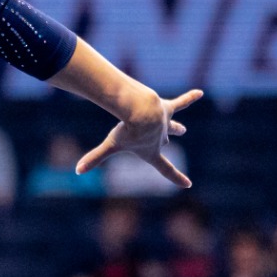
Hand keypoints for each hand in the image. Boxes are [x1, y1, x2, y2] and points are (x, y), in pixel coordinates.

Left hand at [77, 88, 200, 188]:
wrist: (141, 111)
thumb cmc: (127, 131)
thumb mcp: (110, 145)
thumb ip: (94, 158)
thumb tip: (77, 171)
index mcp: (151, 151)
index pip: (166, 169)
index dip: (176, 177)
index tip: (188, 184)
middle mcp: (161, 138)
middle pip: (164, 143)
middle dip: (163, 143)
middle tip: (164, 144)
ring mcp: (165, 123)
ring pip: (174, 126)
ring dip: (177, 127)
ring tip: (183, 129)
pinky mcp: (166, 108)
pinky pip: (181, 103)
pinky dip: (190, 98)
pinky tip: (199, 92)